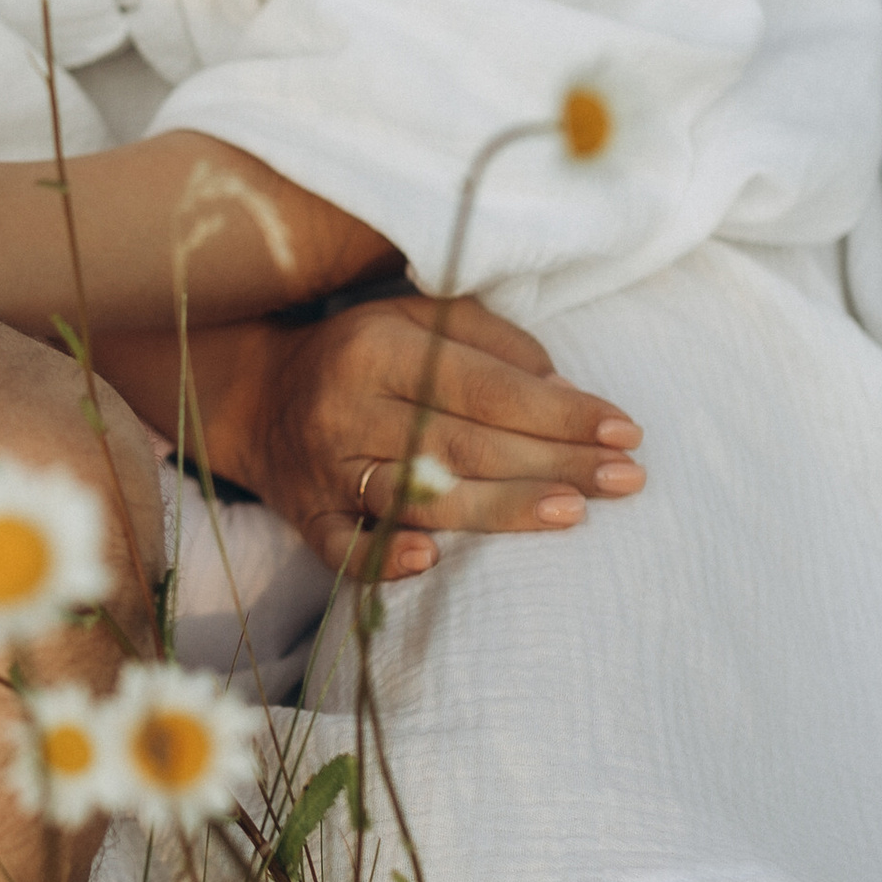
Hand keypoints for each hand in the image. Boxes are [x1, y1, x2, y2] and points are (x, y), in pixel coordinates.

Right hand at [182, 292, 645, 581]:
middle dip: (553, 463)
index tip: (625, 430)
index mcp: (378, 349)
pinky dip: (381, 560)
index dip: (559, 411)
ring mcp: (322, 469)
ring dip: (500, 510)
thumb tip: (560, 385)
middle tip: (626, 481)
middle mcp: (346, 409)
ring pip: (419, 497)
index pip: (487, 387)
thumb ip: (490, 339)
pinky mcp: (304, 517)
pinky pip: (340, 548)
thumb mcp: (417, 316)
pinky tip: (431, 565)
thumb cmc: (361, 354)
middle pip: (464, 444)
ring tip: (573, 515)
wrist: (255, 398)